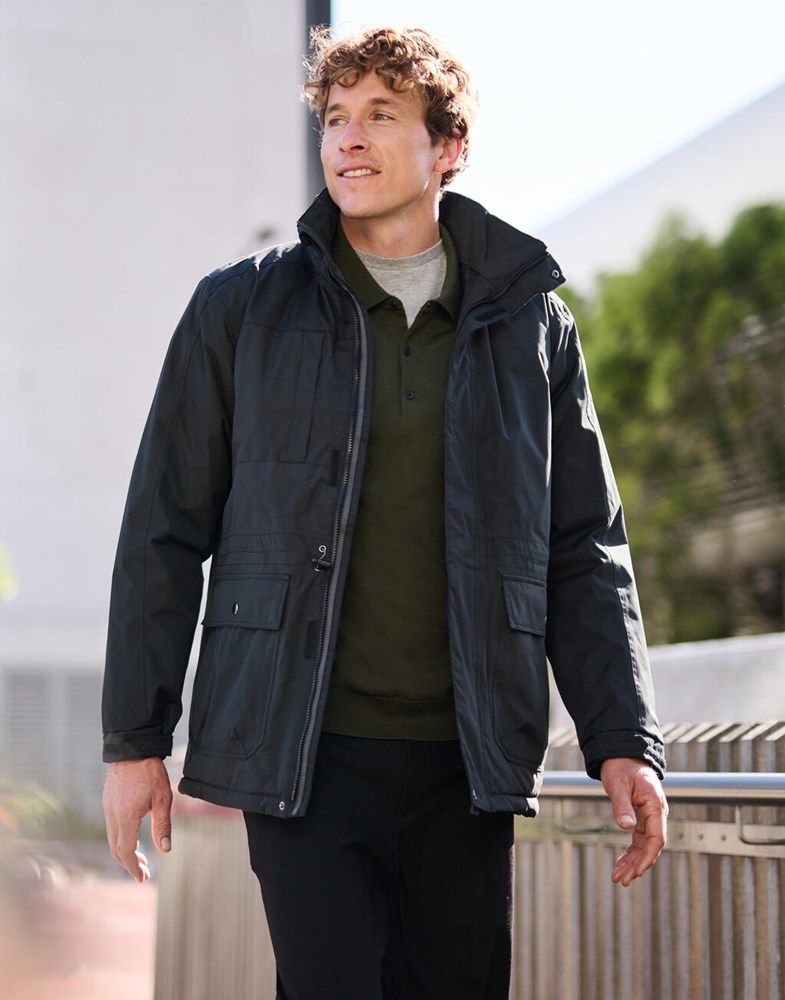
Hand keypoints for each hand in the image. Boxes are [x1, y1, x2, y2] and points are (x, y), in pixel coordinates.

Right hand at [103, 757, 172, 882]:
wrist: (132, 748)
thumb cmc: (150, 773)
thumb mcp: (162, 799)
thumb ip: (163, 825)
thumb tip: (166, 850)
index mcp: (126, 817)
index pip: (126, 851)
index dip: (133, 867)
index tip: (142, 878)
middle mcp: (112, 816)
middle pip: (116, 849)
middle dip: (129, 864)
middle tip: (144, 872)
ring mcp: (108, 809)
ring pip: (112, 839)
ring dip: (125, 852)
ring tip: (141, 858)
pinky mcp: (108, 802)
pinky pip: (111, 828)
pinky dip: (121, 839)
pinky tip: (132, 838)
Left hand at [600, 757, 667, 886]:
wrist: (622, 755)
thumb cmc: (622, 767)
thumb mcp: (619, 784)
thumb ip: (622, 805)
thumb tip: (626, 827)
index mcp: (656, 806)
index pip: (657, 839)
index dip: (647, 857)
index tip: (637, 871)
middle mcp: (656, 815)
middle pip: (650, 847)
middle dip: (637, 865)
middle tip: (622, 880)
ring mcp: (649, 818)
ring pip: (643, 846)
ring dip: (632, 862)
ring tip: (619, 877)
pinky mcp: (640, 818)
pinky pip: (638, 840)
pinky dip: (630, 852)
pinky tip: (621, 863)